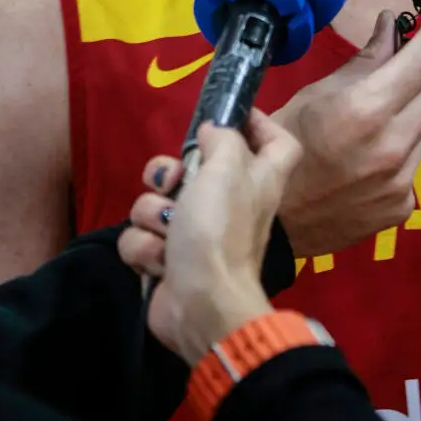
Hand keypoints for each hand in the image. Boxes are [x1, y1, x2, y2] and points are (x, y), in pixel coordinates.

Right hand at [118, 110, 301, 365]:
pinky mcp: (168, 261)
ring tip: (168, 232)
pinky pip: (143, 237)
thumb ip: (223, 139)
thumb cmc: (220, 231)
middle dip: (170, 172)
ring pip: (157, 203)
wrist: (201, 306)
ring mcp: (197, 234)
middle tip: (172, 182)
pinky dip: (147, 249)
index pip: (277, 142)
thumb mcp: (227, 169)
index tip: (229, 114)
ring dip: (154, 216)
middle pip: (196, 168)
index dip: (259, 123)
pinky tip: (160, 261)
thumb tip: (213, 131)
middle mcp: (231, 203)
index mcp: (258, 179)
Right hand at [272, 6, 420, 256]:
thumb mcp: (317, 93)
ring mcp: (402, 180)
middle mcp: (393, 145)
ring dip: (416, 106)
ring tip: (387, 104)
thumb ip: (365, 61)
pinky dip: (404, 144)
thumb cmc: (283, 143)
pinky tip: (374, 149)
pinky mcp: (402, 205)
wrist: (273, 221)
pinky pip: (416, 161)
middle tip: (412, 57)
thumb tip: (392, 26)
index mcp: (366, 109)